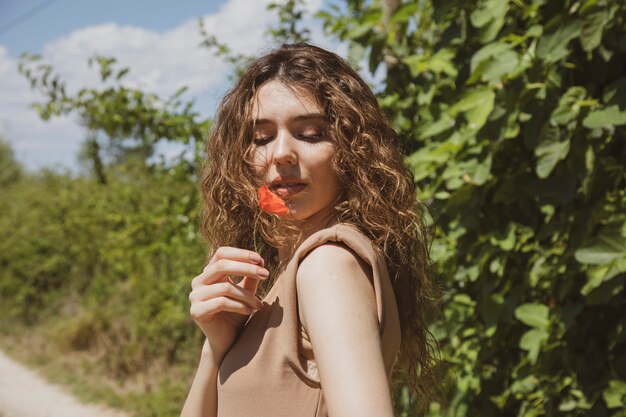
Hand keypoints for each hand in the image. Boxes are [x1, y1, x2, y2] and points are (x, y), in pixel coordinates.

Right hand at [189, 247, 268, 364]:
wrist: (227, 340)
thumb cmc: (237, 312)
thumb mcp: (246, 292)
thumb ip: (250, 277)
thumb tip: (259, 260)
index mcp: (209, 273)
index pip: (221, 253)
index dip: (240, 254)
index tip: (259, 259)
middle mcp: (199, 281)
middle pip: (221, 265)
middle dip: (246, 269)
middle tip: (266, 275)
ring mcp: (195, 296)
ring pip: (225, 287)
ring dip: (247, 295)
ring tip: (259, 304)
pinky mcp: (196, 311)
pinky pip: (221, 302)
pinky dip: (239, 306)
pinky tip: (250, 311)